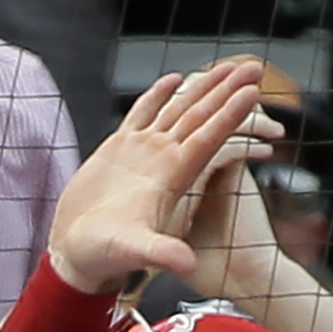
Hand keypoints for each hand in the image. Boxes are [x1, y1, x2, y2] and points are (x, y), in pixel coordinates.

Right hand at [48, 60, 275, 296]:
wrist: (78, 255)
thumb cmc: (104, 256)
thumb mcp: (133, 252)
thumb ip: (160, 253)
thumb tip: (188, 264)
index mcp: (171, 178)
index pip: (208, 138)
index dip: (230, 114)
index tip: (253, 91)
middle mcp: (162, 161)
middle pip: (201, 117)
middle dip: (227, 91)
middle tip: (254, 67)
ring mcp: (142, 152)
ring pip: (179, 110)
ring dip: (203, 87)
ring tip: (228, 66)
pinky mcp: (118, 149)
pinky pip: (143, 114)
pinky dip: (158, 95)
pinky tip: (174, 78)